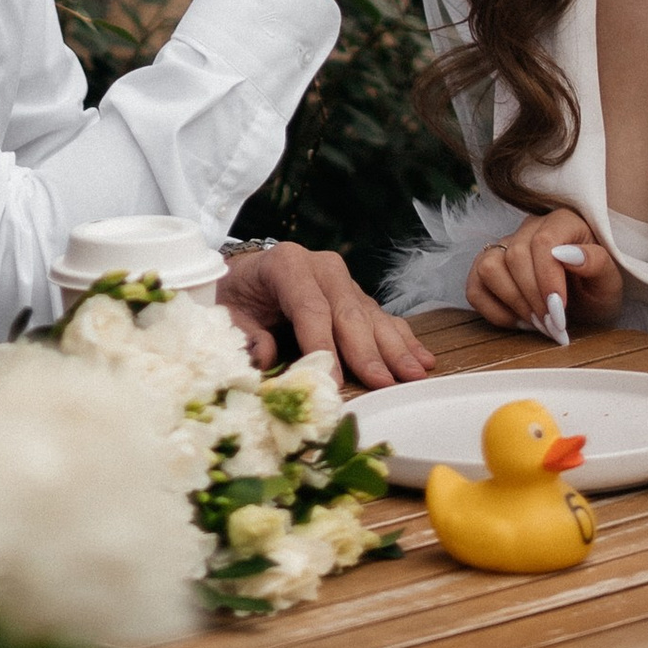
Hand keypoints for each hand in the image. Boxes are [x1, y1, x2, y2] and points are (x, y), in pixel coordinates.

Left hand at [218, 243, 435, 388]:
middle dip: (367, 350)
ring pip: (372, 315)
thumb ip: (241, 334)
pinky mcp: (355, 296)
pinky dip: (403, 339)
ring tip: (414, 374)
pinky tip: (423, 359)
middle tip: (384, 383)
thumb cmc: (234, 297)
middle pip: (347, 311)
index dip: (323, 345)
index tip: (335, 382)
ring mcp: (342, 281)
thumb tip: (264, 357)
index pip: (309, 307)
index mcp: (285, 264)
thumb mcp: (225, 312)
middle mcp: (320, 267)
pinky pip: (382, 318)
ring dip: (394, 348)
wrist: (243, 275)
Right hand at [466, 207, 623, 345]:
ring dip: (513, 302)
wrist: (588, 299)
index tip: (559, 312)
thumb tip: (568, 254)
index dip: (547, 280)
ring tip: (537, 322)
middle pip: (515, 256)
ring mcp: (506, 246)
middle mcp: (530, 228)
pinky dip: (493, 310)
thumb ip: (596, 262)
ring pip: (488, 265)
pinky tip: (519, 320)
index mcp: (563, 222)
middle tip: (552, 325)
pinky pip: (475, 286)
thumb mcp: (610, 280)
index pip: (542, 242)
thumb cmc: (598, 288)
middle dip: (533, 298)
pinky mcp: (489, 268)